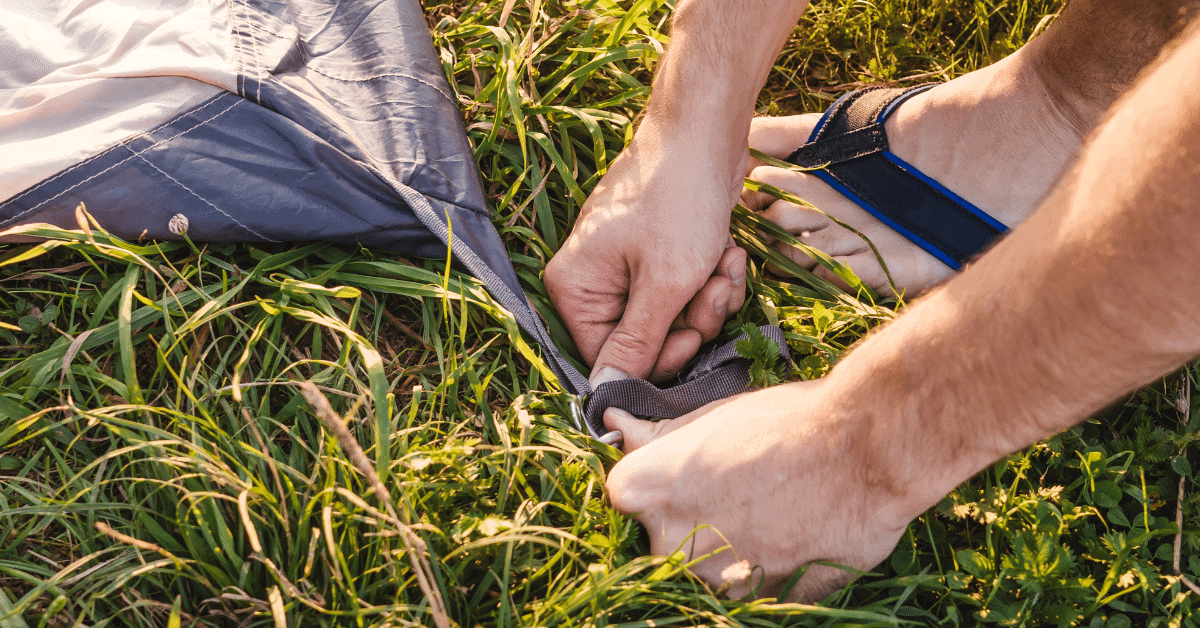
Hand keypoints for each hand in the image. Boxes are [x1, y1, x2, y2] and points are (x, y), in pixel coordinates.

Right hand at [545, 122, 747, 381]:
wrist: (707, 131)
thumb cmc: (679, 197)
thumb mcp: (664, 282)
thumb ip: (636, 343)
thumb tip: (605, 394)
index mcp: (576, 288)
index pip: (608, 358)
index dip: (658, 358)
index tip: (694, 336)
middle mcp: (592, 280)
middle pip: (645, 340)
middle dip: (692, 321)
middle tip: (714, 287)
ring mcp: (625, 267)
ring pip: (673, 319)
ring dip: (709, 298)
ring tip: (724, 262)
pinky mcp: (656, 256)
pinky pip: (684, 293)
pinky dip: (711, 278)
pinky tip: (727, 252)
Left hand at [603, 378, 916, 600]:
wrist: (867, 447)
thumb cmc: (789, 421)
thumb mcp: (714, 416)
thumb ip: (658, 435)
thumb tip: (616, 424)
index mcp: (644, 491)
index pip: (624, 498)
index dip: (657, 487)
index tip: (684, 478)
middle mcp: (668, 544)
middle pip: (662, 541)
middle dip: (693, 522)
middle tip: (740, 491)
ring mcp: (714, 582)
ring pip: (708, 572)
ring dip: (731, 550)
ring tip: (775, 510)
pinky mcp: (761, 602)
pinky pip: (751, 592)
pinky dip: (768, 572)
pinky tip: (796, 534)